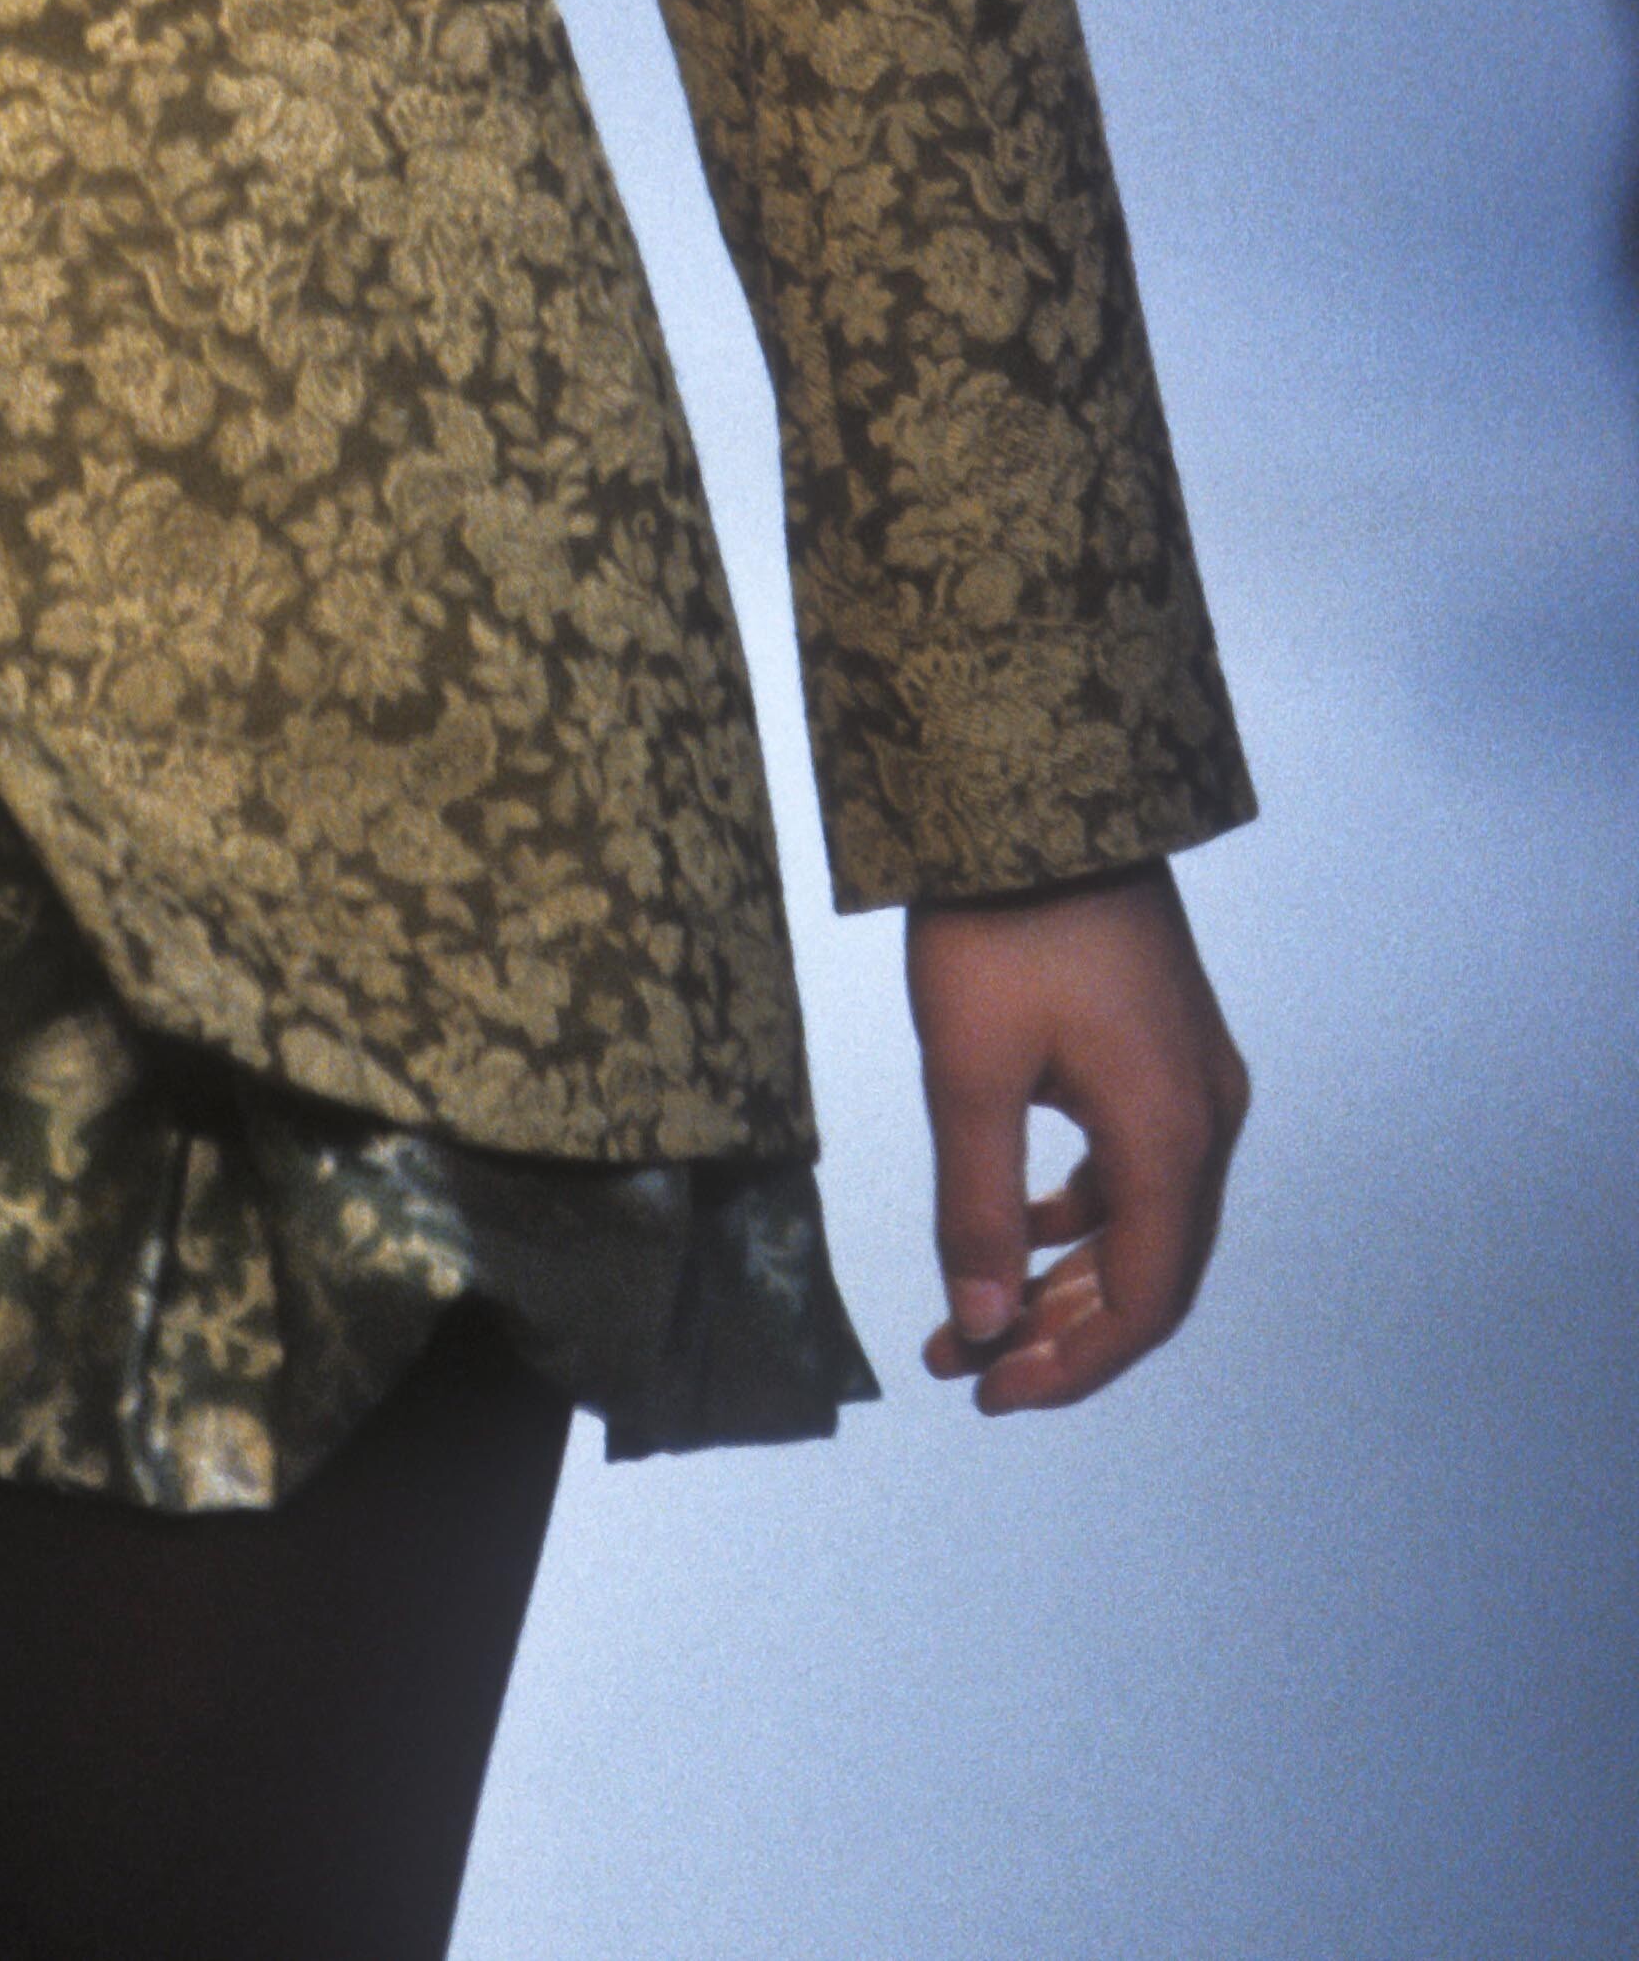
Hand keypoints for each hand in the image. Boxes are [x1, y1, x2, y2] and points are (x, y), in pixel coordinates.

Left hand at [906, 861, 1248, 1415]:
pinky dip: (1081, 1212)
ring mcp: (1194, 1078)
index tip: (991, 1392)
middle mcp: (1205, 1116)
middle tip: (971, 1368)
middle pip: (1151, 1271)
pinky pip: (1137, 1164)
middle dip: (1061, 1332)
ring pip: (1145, 1221)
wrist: (1037, 785)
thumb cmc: (1002, 921)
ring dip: (1067, 1276)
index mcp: (1170, 1134)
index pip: (1144, 1300)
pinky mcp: (1167, 1046)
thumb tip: (979, 1322)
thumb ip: (978, 1205)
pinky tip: (1021, 1224)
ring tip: (975, 1315)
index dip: (1072, 1365)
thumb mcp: (970, 1069)